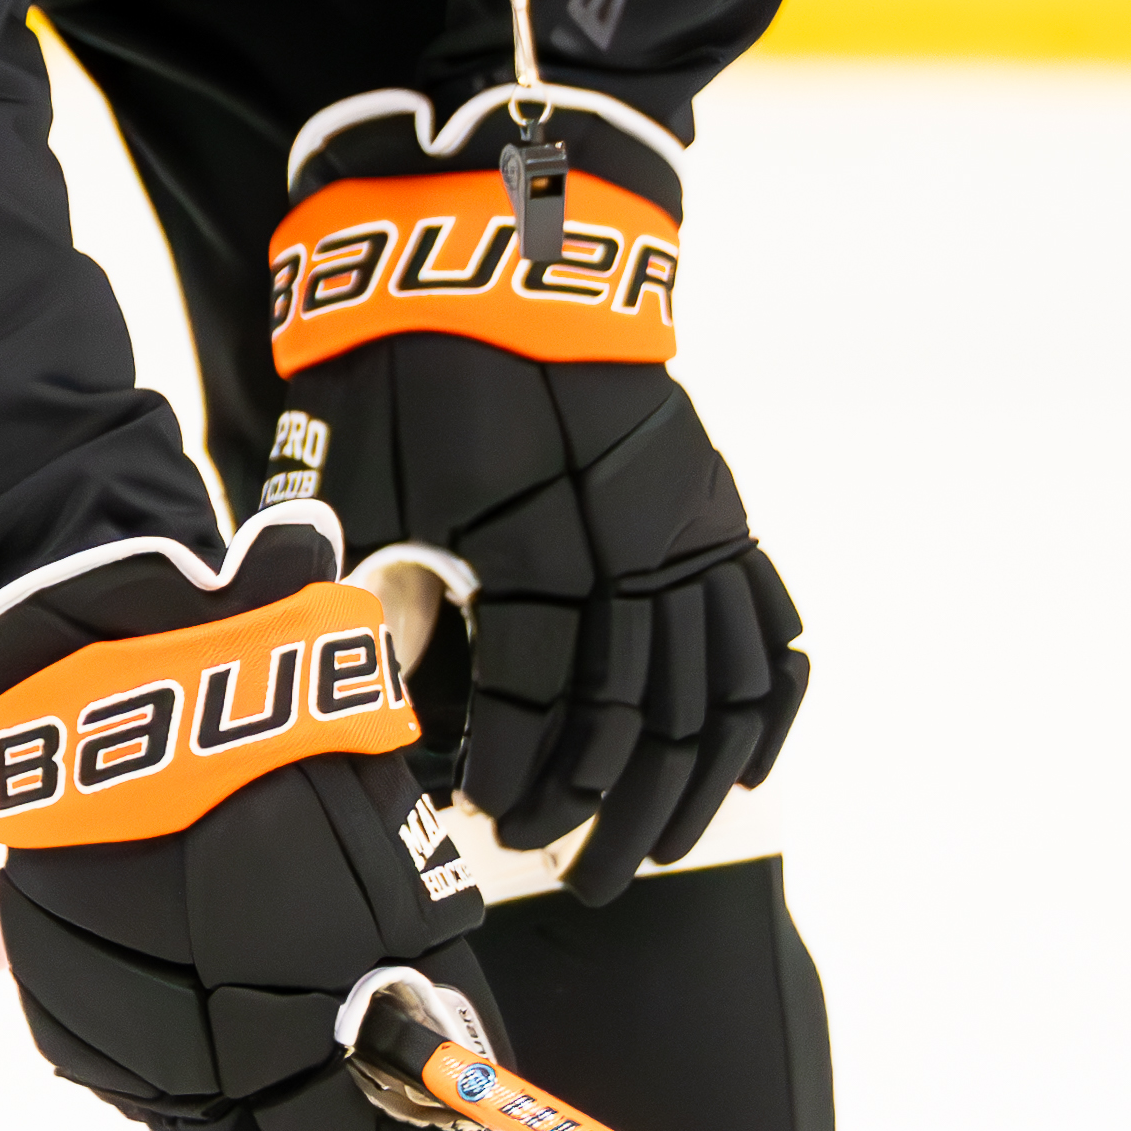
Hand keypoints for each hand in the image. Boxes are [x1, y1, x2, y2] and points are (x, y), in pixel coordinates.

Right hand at [0, 503, 487, 1130]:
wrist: (135, 692)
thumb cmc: (287, 768)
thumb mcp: (395, 869)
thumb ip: (426, 986)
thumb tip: (457, 1068)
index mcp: (295, 1010)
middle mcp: (200, 1037)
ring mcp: (118, 1026)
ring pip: (194, 1121)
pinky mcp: (58, 997)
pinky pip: (126, 1073)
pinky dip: (179, 1084)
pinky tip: (217, 1075)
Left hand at [264, 95, 804, 905]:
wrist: (496, 247)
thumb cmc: (412, 368)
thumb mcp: (366, 483)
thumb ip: (384, 602)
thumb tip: (395, 710)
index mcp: (541, 554)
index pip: (544, 711)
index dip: (518, 783)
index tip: (489, 831)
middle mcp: (633, 554)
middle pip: (639, 727)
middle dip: (604, 820)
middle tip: (570, 882)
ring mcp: (688, 531)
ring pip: (714, 697)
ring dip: (688, 789)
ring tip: (651, 854)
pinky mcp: (715, 508)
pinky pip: (765, 628)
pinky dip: (764, 708)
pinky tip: (747, 768)